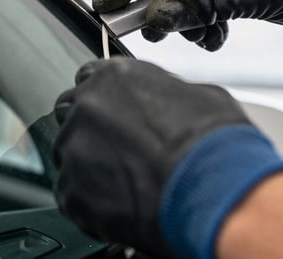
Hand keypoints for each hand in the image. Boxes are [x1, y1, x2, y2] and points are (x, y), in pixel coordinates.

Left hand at [52, 58, 282, 257]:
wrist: (215, 189)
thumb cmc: (214, 143)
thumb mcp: (199, 96)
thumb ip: (164, 93)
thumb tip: (167, 103)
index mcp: (114, 77)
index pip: (89, 78)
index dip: (104, 100)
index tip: (113, 115)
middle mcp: (87, 106)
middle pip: (71, 114)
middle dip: (89, 130)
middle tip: (117, 152)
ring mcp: (74, 149)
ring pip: (67, 155)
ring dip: (88, 166)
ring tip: (124, 183)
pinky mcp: (72, 192)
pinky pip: (70, 195)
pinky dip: (90, 202)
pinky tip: (120, 205)